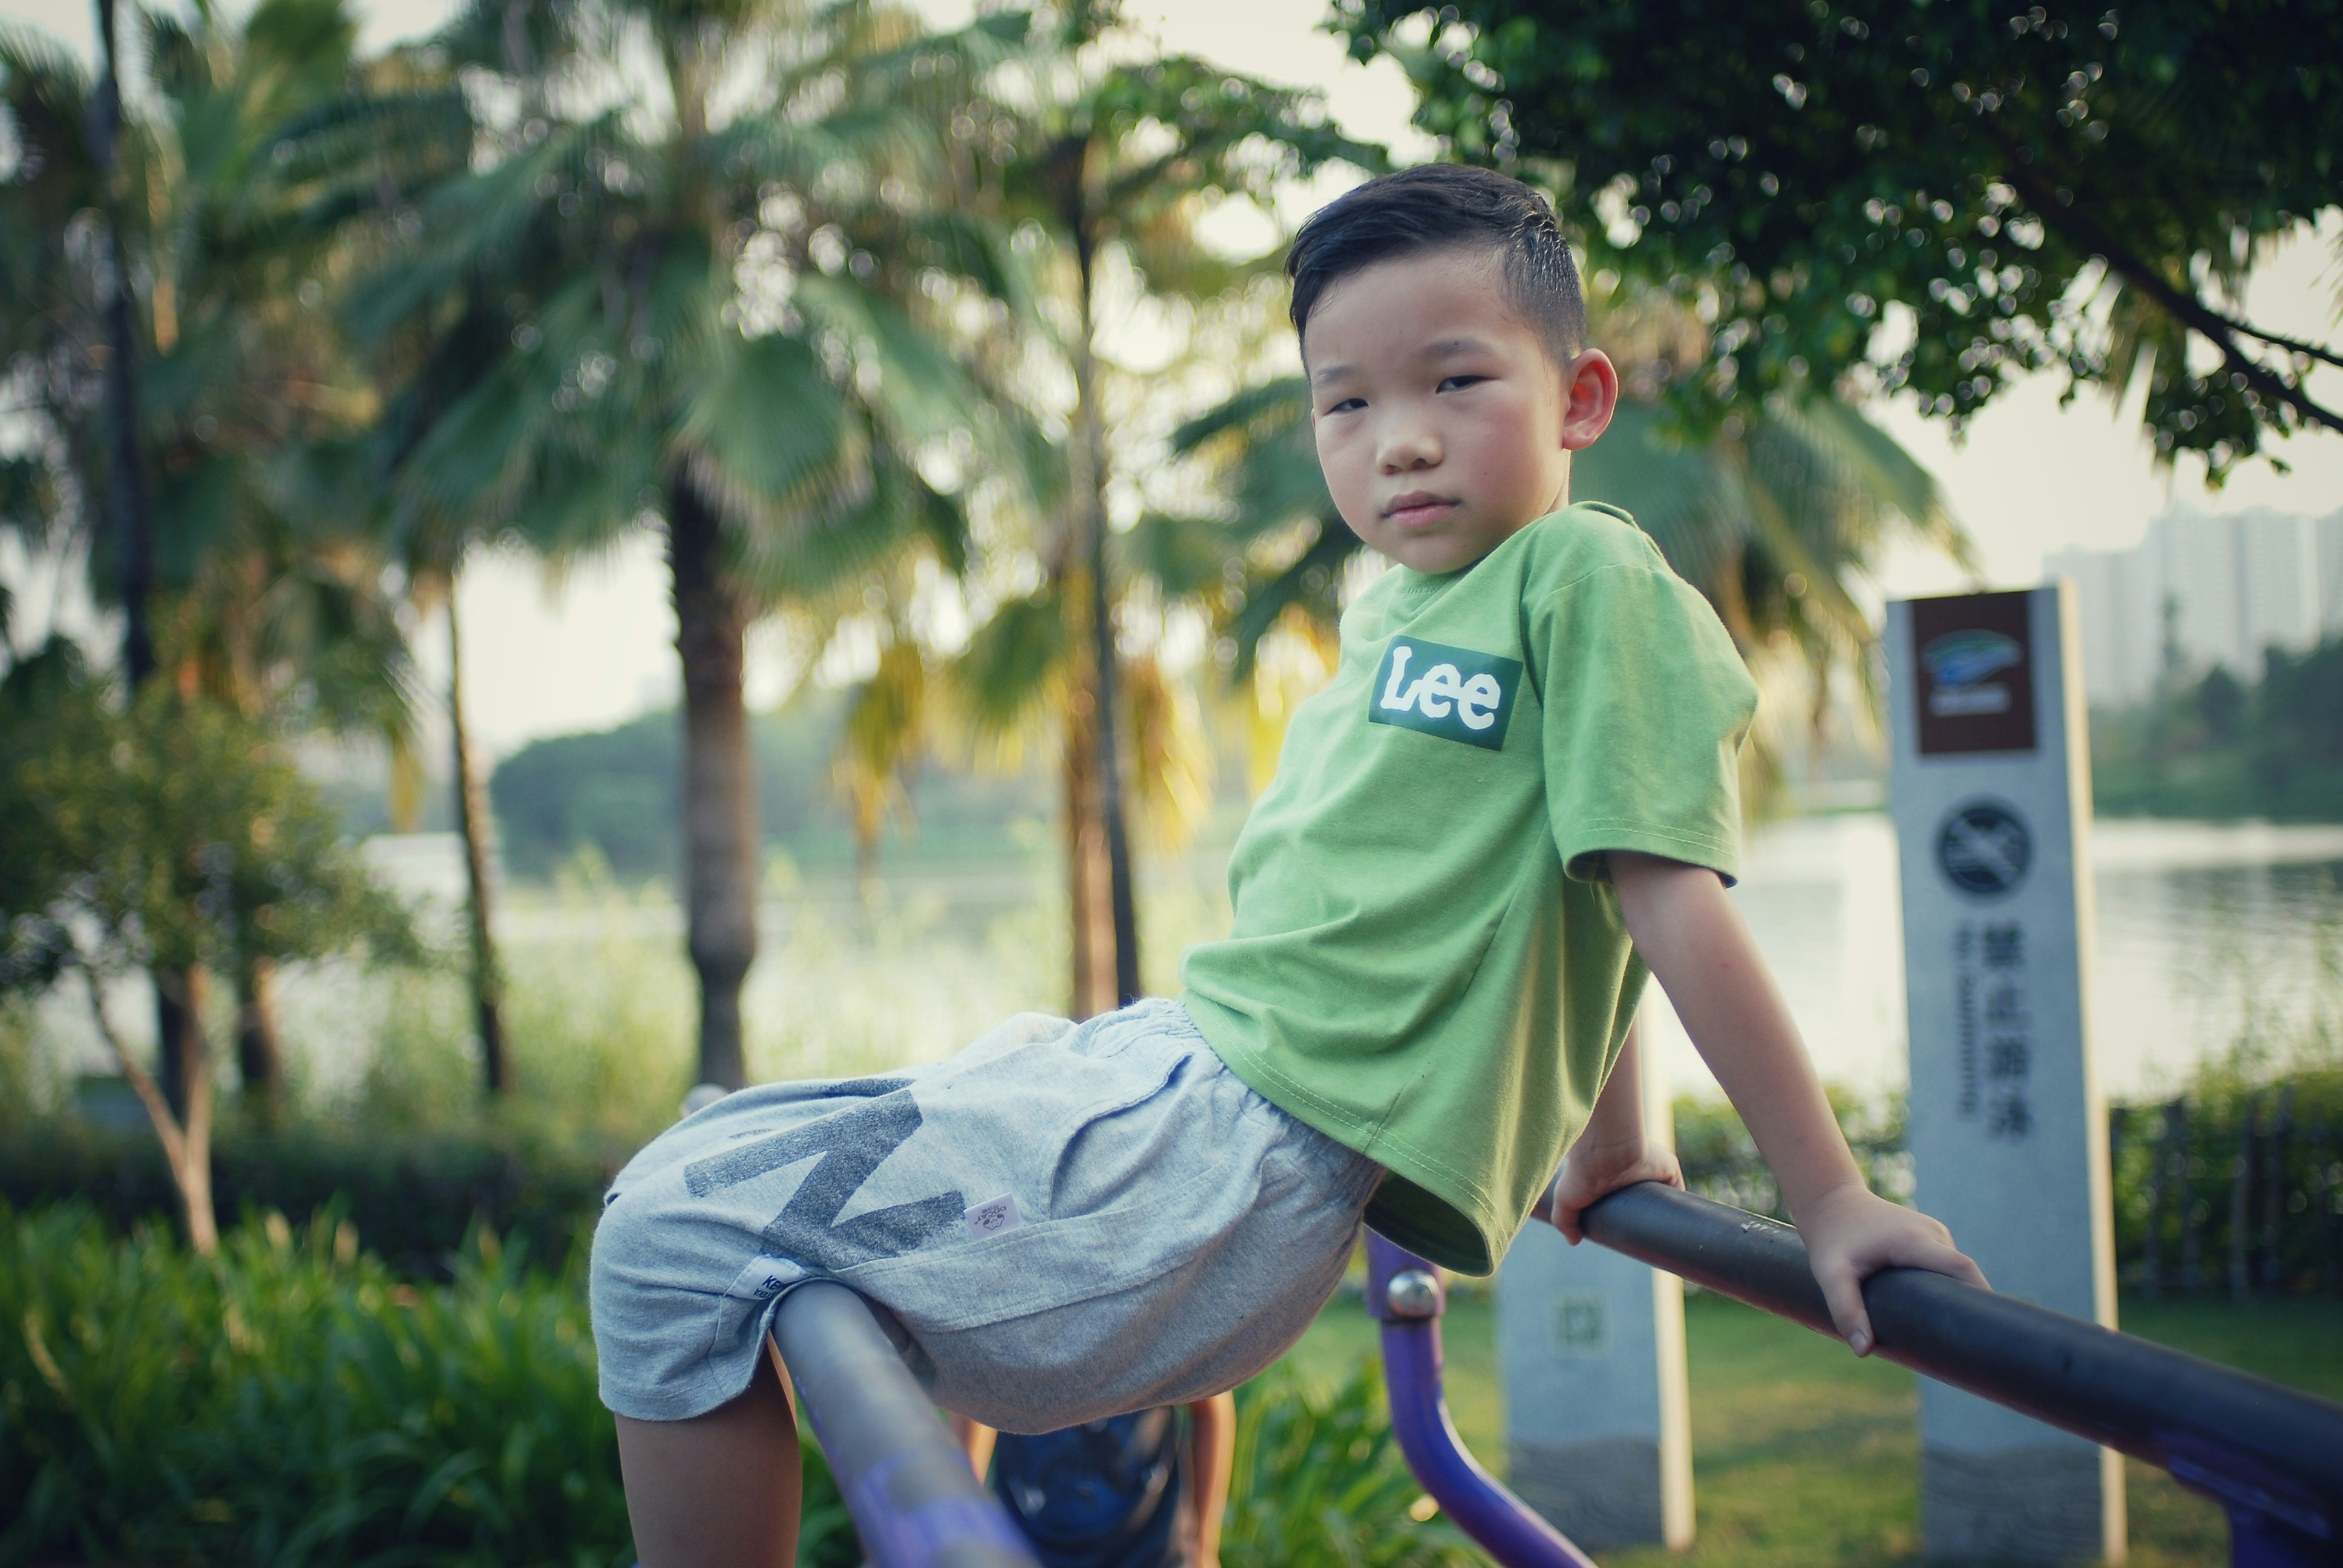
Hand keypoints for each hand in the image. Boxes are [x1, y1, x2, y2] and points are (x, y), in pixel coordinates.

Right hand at [1545, 1134, 1683, 1244]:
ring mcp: (1653, 1168)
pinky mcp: (1668, 1167)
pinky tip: (1675, 1223)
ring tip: (1659, 1235)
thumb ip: (1564, 1220)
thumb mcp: (1565, 1197)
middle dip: (1644, 1214)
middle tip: (1641, 1233)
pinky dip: (1678, 1204)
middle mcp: (1634, 1169)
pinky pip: (1677, 1188)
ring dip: (1662, 1211)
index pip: (1622, 1197)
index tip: (1622, 1229)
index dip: (1624, 1213)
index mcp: (1612, 1174)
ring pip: (1661, 1194)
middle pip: (1643, 1198)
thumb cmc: (1582, 1169)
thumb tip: (1573, 1241)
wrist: (1604, 1150)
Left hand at [1795, 1183, 1987, 1355]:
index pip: (1961, 1267)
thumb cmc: (1831, 1240)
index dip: (1980, 1295)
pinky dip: (1948, 1286)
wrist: (1830, 1203)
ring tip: (1953, 1333)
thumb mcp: (1831, 1274)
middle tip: (1969, 1345)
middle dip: (1971, 1305)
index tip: (1989, 1329)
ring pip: (1957, 1271)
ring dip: (1958, 1296)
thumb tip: (1863, 1350)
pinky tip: (1941, 1312)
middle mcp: (1931, 1233)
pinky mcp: (1930, 1238)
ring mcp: (1933, 1233)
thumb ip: (1845, 1309)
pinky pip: (1947, 1265)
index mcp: (1913, 1240)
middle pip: (1965, 1273)